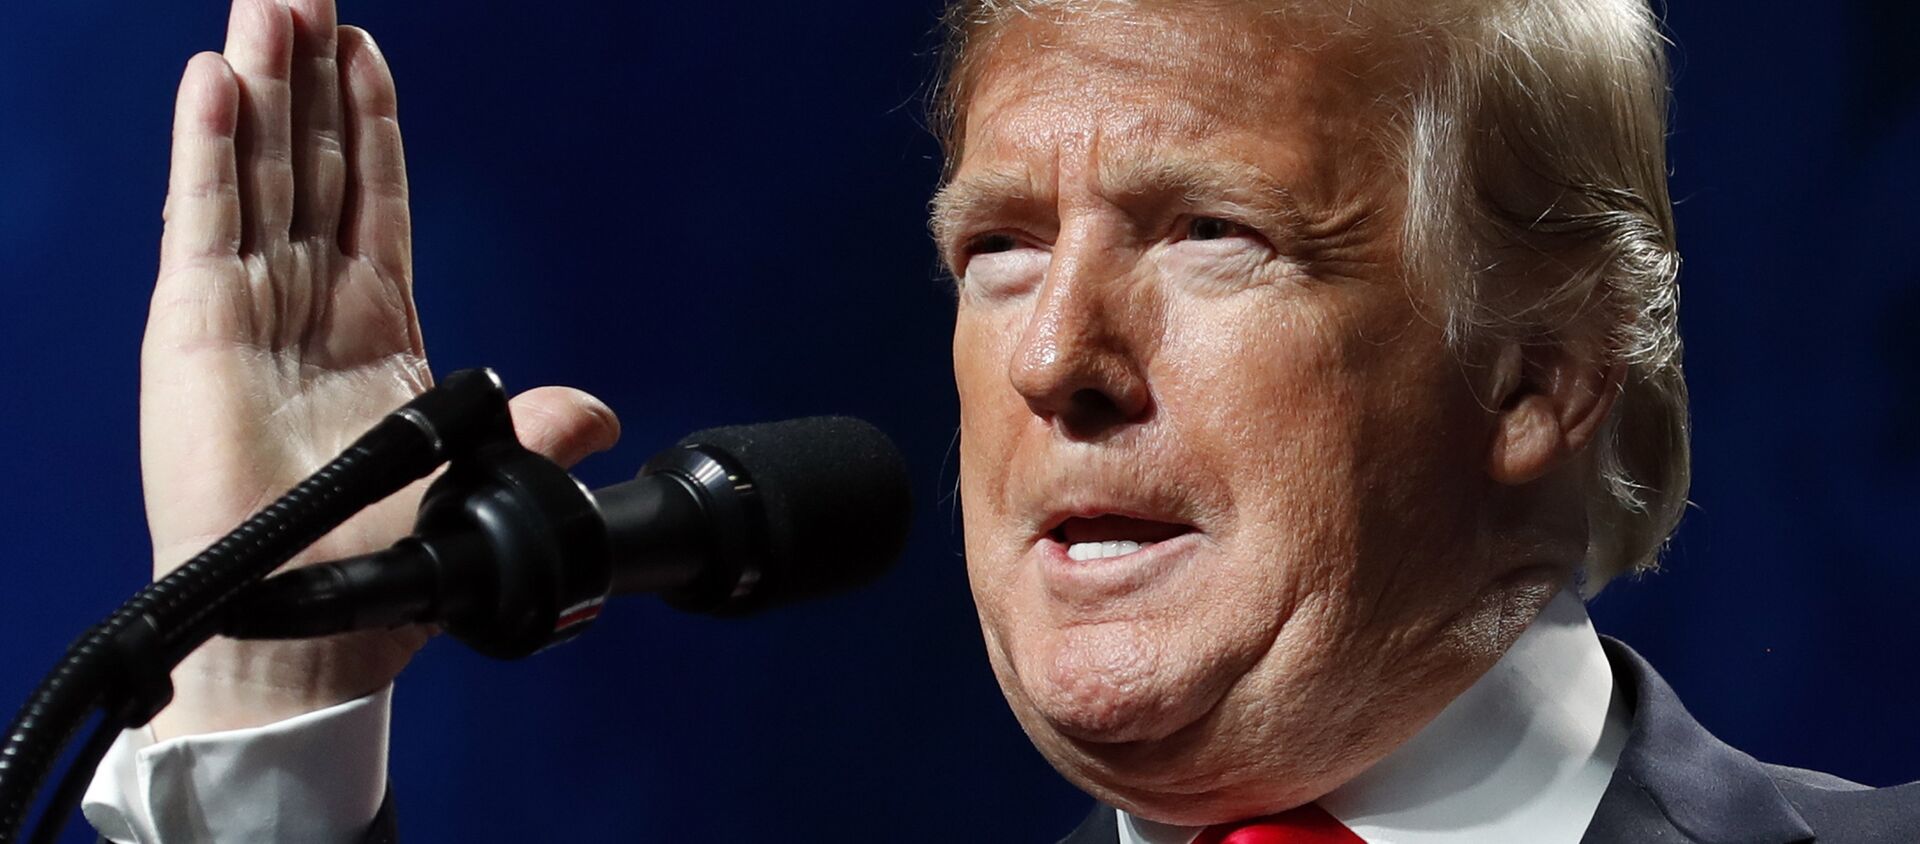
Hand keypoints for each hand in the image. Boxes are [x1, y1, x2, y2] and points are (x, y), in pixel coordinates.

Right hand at [145, 0, 618, 738]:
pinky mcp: (195, 330)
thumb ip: (530, 432)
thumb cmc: (378, 565)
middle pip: (309, 164)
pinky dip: (209, 150)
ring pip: (257, 173)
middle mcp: (308, 305)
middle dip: (309, 76)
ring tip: (269, 5)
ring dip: (262, 88)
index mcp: (375, 328)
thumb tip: (592, 409)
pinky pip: (205, 222)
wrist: (313, 627)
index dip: (369, 124)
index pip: (373, 199)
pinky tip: (216, 83)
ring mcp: (247, 310)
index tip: (369, 51)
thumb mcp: (480, 484)